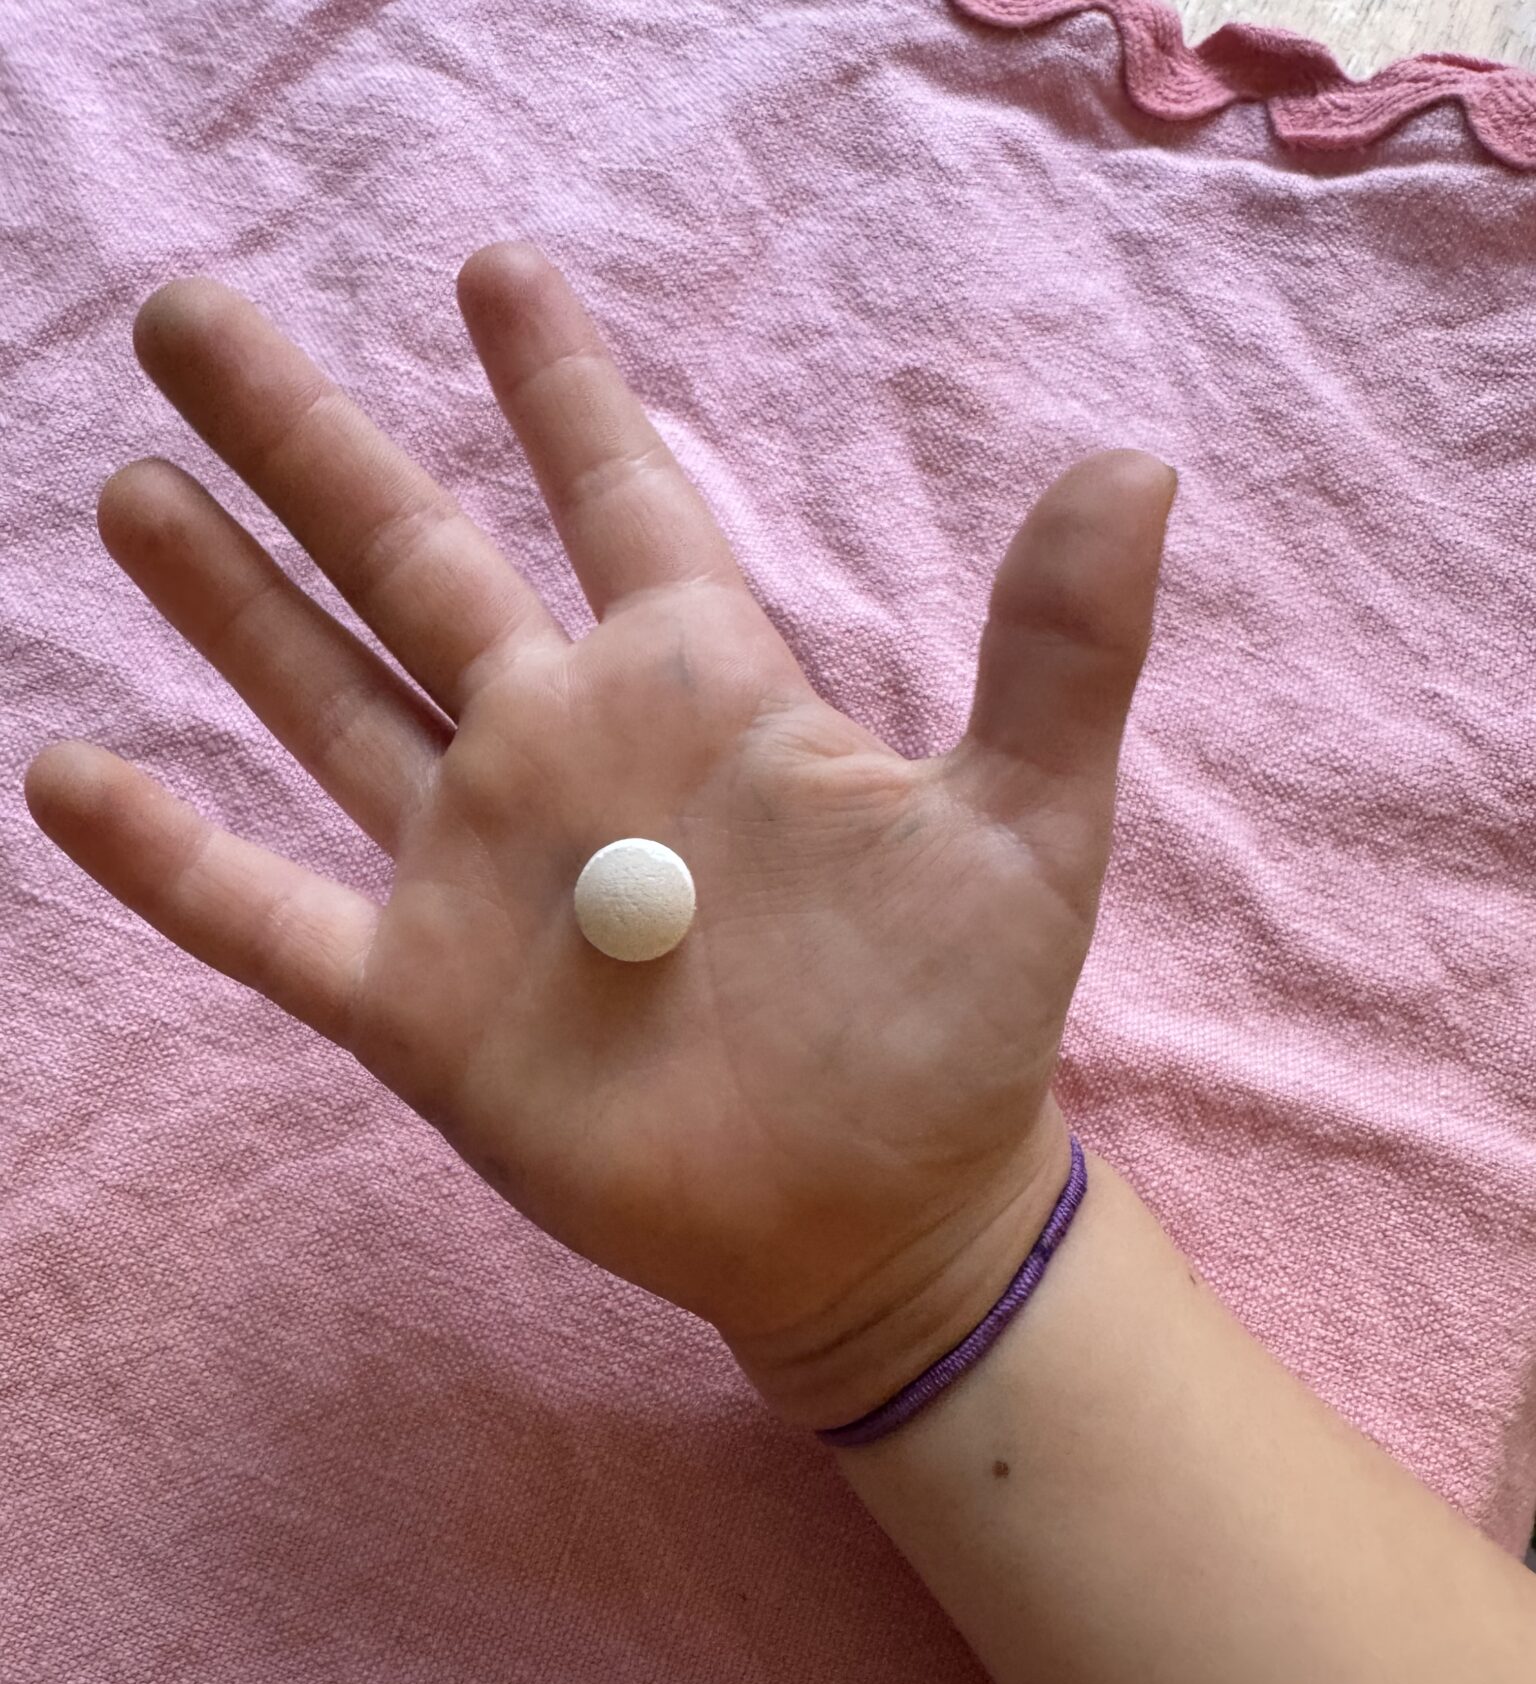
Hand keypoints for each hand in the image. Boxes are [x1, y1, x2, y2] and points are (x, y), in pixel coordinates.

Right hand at [25, 244, 1173, 1427]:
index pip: (616, 494)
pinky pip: (266, 918)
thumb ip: (1058, 653)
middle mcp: (565, 755)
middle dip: (311, 441)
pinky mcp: (424, 1008)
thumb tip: (1134, 461)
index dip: (558, 383)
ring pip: (324, 706)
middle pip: (414, 561)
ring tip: (135, 492)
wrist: (878, 1222)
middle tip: (197, 317)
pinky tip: (66, 774)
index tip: (492, 267)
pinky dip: (169, 857)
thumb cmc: (957, 1031)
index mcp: (697, 690)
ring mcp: (479, 878)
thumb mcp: (1025, 834)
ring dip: (229, 603)